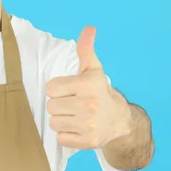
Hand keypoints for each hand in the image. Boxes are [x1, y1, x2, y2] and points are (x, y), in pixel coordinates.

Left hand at [45, 26, 130, 148]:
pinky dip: (66, 135)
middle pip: (51, 106)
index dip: (57, 90)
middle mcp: (89, 104)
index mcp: (87, 85)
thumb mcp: (93, 69)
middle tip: (73, 105)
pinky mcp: (88, 141)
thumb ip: (86, 49)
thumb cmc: (100, 91)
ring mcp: (89, 124)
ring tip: (75, 116)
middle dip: (59, 105)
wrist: (119, 120)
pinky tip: (78, 128)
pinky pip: (60, 138)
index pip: (50, 88)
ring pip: (54, 123)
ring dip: (62, 120)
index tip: (69, 91)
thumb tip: (89, 28)